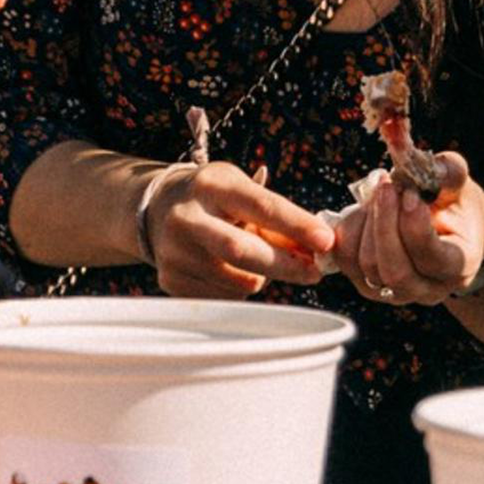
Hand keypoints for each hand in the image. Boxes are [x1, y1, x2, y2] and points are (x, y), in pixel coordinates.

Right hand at [143, 163, 335, 297]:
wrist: (157, 208)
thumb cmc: (215, 198)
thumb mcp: (241, 190)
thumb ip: (276, 216)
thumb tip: (318, 249)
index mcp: (211, 185)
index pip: (262, 206)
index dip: (297, 225)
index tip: (326, 241)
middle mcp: (187, 218)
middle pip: (243, 251)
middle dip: (286, 266)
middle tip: (314, 273)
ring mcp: (175, 252)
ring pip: (240, 281)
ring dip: (260, 276)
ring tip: (251, 257)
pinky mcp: (170, 279)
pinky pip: (224, 297)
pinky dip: (237, 287)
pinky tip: (226, 268)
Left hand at [341, 152, 483, 306]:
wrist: (444, 227)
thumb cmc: (453, 203)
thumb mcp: (458, 183)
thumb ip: (446, 169)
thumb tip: (410, 152)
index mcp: (459, 268)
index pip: (432, 258)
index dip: (414, 224)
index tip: (409, 193)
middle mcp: (428, 289)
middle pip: (395, 271)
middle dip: (385, 224)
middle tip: (386, 187)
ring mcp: (395, 292)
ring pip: (367, 266)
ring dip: (368, 222)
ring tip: (380, 193)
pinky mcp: (367, 284)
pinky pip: (345, 260)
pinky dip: (350, 229)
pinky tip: (366, 208)